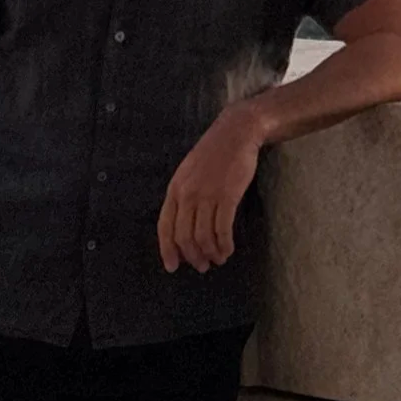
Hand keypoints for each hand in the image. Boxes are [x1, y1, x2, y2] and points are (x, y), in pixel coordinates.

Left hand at [158, 104, 264, 272]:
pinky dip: (225, 244)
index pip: (165, 227)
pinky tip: (229, 249)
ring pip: (204, 236)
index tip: (172, 267)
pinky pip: (223, 229)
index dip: (167, 250)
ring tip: (219, 258)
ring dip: (211, 253)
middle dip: (193, 256)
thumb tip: (183, 226)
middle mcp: (188, 194)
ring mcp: (207, 195)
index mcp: (175, 189)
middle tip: (203, 266)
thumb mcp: (188, 173)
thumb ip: (183, 196)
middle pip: (185, 236)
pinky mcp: (227, 195)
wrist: (235, 133)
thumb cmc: (213, 154)